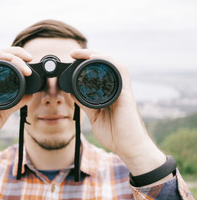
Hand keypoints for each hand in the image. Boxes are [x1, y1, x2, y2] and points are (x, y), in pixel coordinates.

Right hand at [0, 47, 32, 170]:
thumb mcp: (2, 114)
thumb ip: (15, 104)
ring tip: (24, 60)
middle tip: (30, 58)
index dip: (20, 63)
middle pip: (1, 57)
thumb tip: (30, 95)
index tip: (32, 67)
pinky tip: (7, 58)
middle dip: (17, 53)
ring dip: (10, 54)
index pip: (6, 67)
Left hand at [71, 49, 165, 175]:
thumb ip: (85, 103)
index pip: (98, 72)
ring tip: (83, 53)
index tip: (72, 59)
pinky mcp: (126, 94)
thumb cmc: (114, 133)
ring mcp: (122, 90)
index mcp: (109, 93)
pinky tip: (97, 59)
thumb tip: (72, 93)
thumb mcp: (94, 115)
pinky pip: (120, 72)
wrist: (128, 147)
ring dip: (98, 55)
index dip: (86, 63)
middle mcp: (116, 88)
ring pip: (113, 64)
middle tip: (73, 53)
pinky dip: (109, 63)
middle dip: (89, 55)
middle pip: (105, 64)